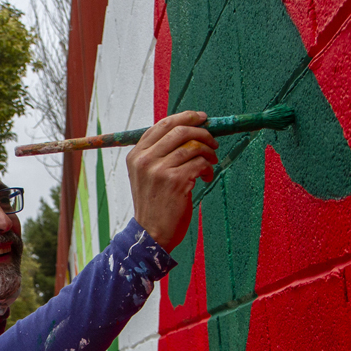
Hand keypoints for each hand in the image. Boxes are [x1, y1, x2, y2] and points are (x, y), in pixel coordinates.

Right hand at [125, 110, 219, 250]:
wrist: (151, 233)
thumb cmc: (154, 203)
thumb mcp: (146, 175)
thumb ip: (159, 153)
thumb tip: (188, 130)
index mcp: (136, 154)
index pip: (163, 125)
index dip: (186, 117)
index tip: (202, 118)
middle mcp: (145, 160)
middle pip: (180, 131)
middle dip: (203, 133)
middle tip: (214, 143)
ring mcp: (159, 170)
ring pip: (193, 147)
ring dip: (208, 153)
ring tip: (211, 163)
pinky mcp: (176, 181)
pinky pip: (200, 163)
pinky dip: (208, 168)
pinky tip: (205, 177)